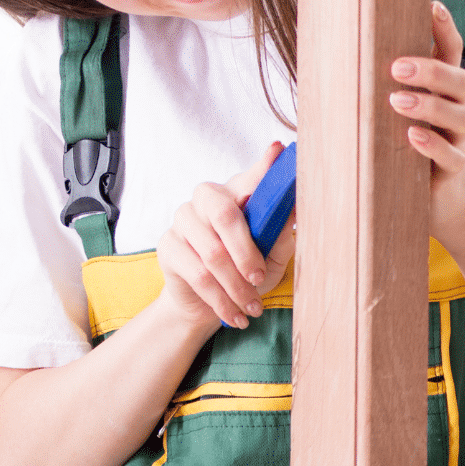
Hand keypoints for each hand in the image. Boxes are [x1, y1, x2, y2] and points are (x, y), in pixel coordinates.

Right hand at [153, 144, 296, 332]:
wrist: (206, 304)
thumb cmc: (244, 273)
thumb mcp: (271, 258)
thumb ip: (281, 234)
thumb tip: (296, 209)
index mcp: (236, 194)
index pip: (250, 177)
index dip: (264, 166)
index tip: (279, 151)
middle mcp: (206, 199)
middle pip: (224, 214)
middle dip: (246, 251)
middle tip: (260, 278)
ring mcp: (183, 220)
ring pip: (212, 253)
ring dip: (236, 286)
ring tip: (252, 307)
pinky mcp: (168, 246)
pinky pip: (197, 275)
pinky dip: (220, 300)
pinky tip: (234, 314)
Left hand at [390, 0, 464, 232]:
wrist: (435, 200)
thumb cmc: (398, 146)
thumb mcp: (383, 112)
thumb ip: (367, 85)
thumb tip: (321, 51)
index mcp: (439, 90)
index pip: (450, 52)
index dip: (445, 29)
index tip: (431, 5)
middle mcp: (453, 110)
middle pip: (460, 81)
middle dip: (431, 69)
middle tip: (395, 67)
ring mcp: (455, 141)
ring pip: (460, 116)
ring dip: (430, 105)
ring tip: (397, 102)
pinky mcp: (451, 171)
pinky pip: (451, 156)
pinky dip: (433, 146)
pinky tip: (413, 138)